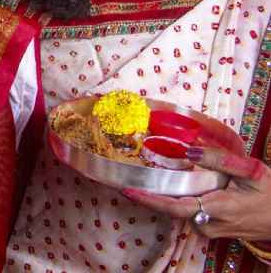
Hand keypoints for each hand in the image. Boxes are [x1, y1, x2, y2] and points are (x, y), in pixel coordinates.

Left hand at [123, 146, 270, 239]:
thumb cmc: (270, 192)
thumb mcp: (251, 171)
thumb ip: (219, 159)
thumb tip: (189, 149)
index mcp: (218, 208)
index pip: (175, 207)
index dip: (150, 200)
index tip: (128, 190)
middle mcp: (208, 223)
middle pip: (169, 208)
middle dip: (146, 195)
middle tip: (121, 179)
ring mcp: (207, 229)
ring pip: (176, 209)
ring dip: (159, 194)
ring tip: (136, 177)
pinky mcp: (206, 229)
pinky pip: (184, 212)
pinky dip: (172, 198)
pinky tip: (163, 184)